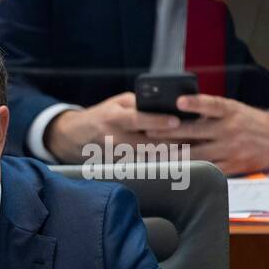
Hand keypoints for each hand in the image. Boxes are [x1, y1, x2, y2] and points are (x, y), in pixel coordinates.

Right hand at [44, 92, 179, 162]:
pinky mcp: (116, 166)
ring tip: (188, 152)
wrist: (75, 136)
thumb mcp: (118, 102)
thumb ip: (140, 104)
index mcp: (113, 117)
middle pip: (145, 143)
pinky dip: (158, 163)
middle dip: (169, 142)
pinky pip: (141, 165)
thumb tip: (167, 106)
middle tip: (193, 140)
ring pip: (145, 158)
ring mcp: (114, 154)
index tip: (176, 122)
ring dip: (167, 156)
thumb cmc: (103, 114)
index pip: (137, 119)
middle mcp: (112, 137)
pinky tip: (174, 161)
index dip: (157, 121)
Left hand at [145, 94, 268, 174]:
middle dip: (168, 133)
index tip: (179, 101)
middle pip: (194, 132)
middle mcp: (230, 130)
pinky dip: (187, 169)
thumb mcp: (234, 111)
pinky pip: (205, 169)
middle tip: (148, 132)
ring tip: (152, 154)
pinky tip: (171, 169)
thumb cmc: (249, 122)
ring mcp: (230, 150)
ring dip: (172, 155)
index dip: (196, 103)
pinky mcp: (231, 167)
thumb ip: (211, 113)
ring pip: (195, 154)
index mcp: (231, 112)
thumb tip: (177, 113)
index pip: (212, 105)